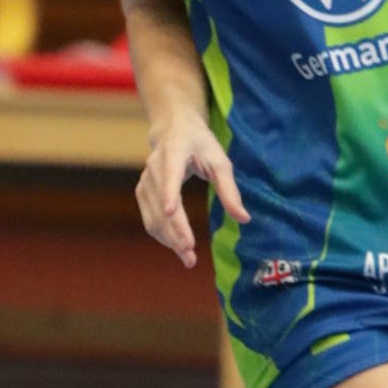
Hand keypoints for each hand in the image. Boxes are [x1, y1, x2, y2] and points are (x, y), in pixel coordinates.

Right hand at [137, 116, 248, 268]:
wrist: (174, 129)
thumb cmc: (201, 144)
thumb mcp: (220, 161)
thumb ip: (230, 190)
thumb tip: (244, 219)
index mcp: (175, 153)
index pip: (170, 174)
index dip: (169, 192)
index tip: (169, 211)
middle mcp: (154, 167)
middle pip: (162, 204)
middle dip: (175, 231)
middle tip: (190, 254)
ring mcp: (145, 180)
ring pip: (153, 216)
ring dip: (168, 239)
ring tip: (188, 258)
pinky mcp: (142, 191)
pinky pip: (148, 218)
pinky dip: (162, 235)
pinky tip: (176, 246)